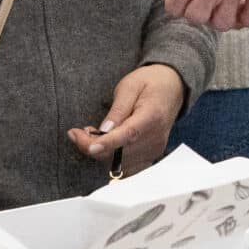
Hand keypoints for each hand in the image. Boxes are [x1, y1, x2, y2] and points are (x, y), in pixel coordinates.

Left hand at [67, 64, 183, 169]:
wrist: (172, 88)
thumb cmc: (150, 83)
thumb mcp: (129, 86)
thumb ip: (117, 109)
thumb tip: (104, 129)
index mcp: (152, 116)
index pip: (128, 134)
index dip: (107, 143)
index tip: (88, 146)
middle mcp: (155, 137)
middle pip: (119, 152)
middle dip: (92, 146)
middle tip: (76, 133)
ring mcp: (154, 148)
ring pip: (119, 161)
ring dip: (100, 152)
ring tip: (91, 134)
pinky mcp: (151, 154)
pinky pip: (126, 165)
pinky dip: (111, 157)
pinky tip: (104, 144)